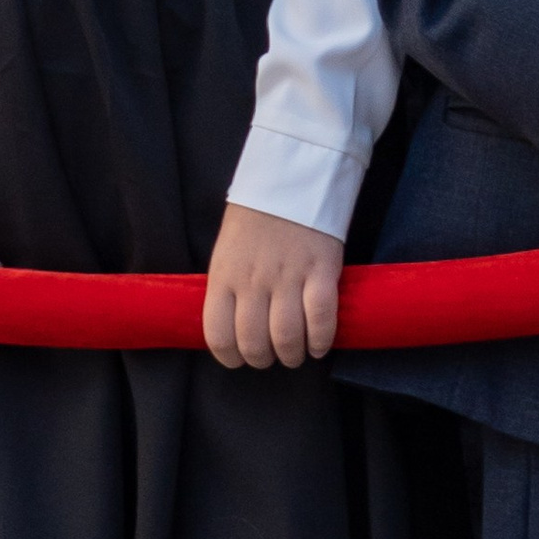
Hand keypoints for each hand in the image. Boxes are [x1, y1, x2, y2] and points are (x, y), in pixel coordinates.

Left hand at [203, 204, 343, 370]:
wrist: (289, 179)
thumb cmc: (254, 217)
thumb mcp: (226, 251)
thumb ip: (227, 287)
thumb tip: (232, 325)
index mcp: (224, 276)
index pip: (218, 335)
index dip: (229, 357)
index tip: (239, 359)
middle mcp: (252, 282)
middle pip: (254, 342)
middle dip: (263, 359)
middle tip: (271, 357)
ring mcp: (288, 277)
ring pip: (286, 337)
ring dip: (292, 355)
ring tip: (296, 354)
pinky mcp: (321, 271)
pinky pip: (321, 319)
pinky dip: (320, 341)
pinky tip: (319, 345)